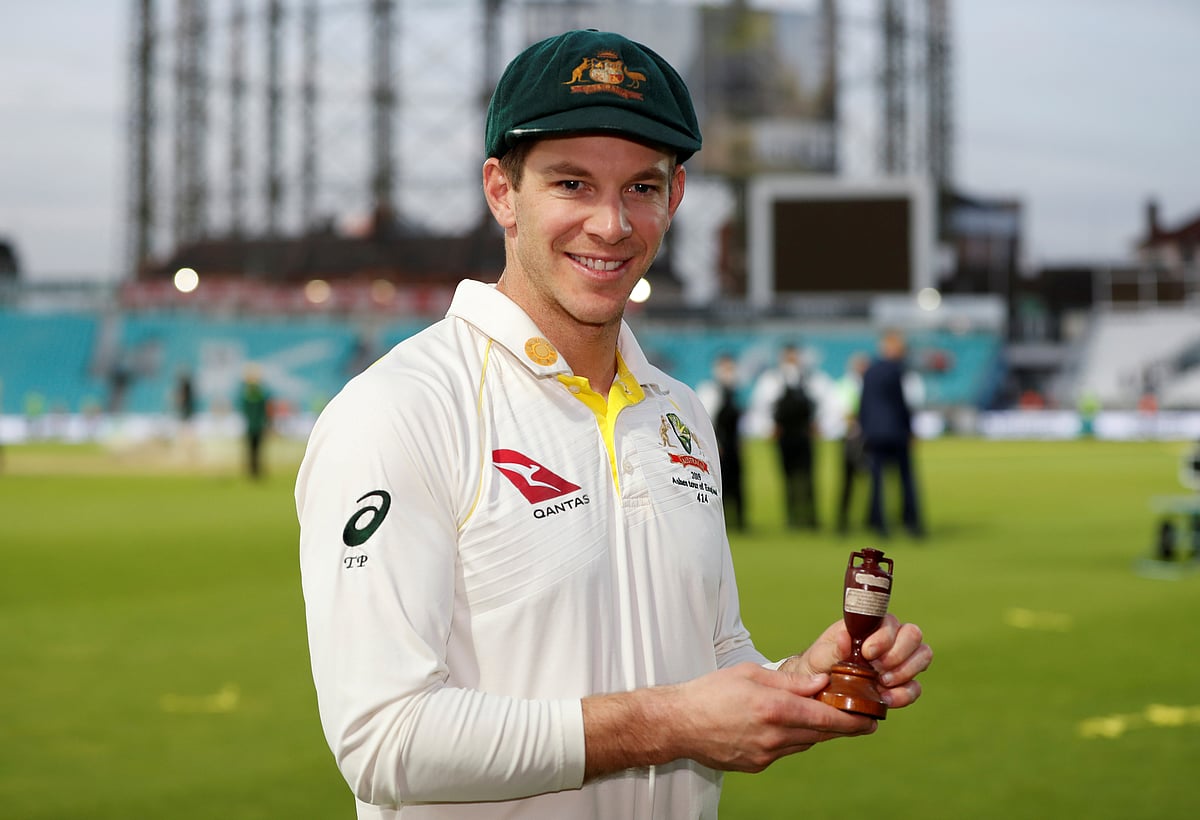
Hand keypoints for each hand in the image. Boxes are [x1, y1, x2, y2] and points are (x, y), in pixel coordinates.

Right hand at [583, 662, 876, 779]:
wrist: (677, 724)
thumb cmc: (709, 692)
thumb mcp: (749, 674)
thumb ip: (789, 681)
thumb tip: (820, 682)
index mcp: (775, 708)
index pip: (826, 717)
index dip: (852, 720)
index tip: (870, 719)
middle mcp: (775, 735)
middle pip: (820, 734)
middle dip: (841, 726)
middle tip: (858, 718)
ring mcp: (766, 754)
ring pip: (804, 743)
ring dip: (816, 731)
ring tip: (822, 717)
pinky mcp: (757, 765)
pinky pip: (785, 752)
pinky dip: (792, 739)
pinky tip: (786, 726)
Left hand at [781, 615, 931, 709]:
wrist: (819, 690)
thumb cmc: (819, 664)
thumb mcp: (820, 655)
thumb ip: (833, 647)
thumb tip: (845, 637)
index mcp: (869, 626)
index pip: (890, 621)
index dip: (885, 636)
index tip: (868, 652)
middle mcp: (890, 639)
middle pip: (914, 634)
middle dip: (898, 654)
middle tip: (878, 670)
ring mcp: (899, 660)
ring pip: (923, 655)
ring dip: (905, 671)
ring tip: (883, 683)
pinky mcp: (902, 683)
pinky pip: (916, 686)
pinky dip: (905, 694)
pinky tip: (885, 699)